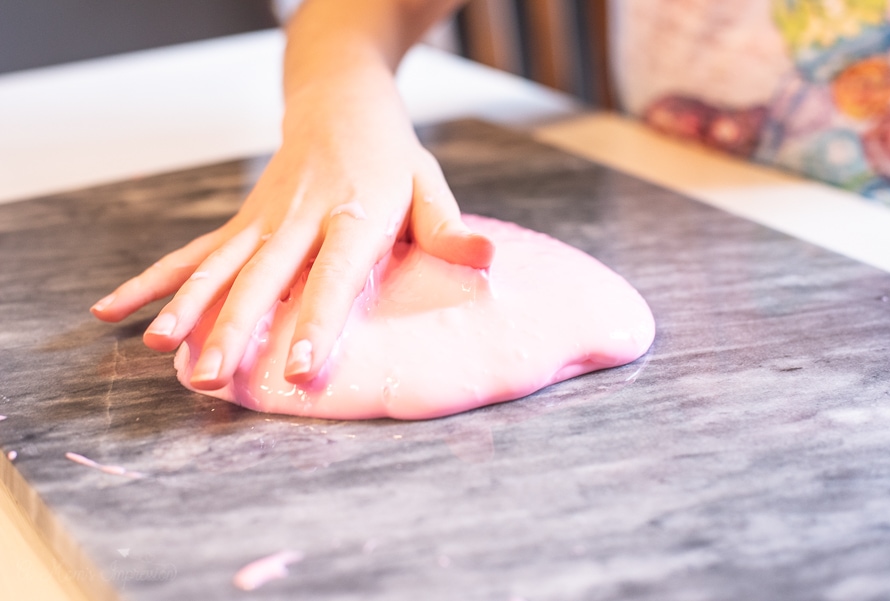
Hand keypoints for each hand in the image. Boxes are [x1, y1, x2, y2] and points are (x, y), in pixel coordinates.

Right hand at [91, 65, 493, 388]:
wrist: (339, 98)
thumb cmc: (391, 155)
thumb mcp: (428, 184)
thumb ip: (448, 229)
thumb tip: (488, 261)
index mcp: (355, 214)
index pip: (334, 276)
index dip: (315, 323)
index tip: (296, 370)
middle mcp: (302, 217)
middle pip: (264, 277)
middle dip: (235, 330)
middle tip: (212, 381)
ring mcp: (264, 217)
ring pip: (220, 266)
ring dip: (189, 309)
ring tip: (162, 351)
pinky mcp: (242, 219)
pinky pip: (194, 252)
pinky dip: (155, 281)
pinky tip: (115, 310)